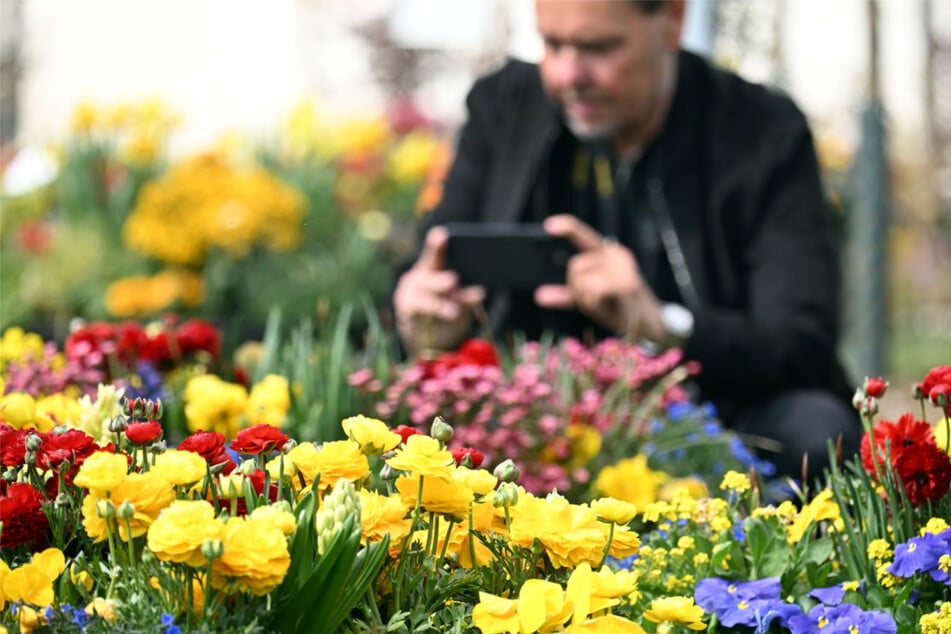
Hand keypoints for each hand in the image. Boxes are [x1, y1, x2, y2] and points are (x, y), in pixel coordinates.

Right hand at [393, 226, 485, 353]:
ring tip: (454, 310)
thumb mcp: (460, 303)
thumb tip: (480, 292)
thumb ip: (467, 296)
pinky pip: (419, 313)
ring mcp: (408, 294)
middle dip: (442, 279)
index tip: (443, 235)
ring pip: (425, 296)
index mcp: (431, 268)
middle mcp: (417, 278)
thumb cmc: (445, 312)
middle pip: (429, 276)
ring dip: (439, 304)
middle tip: (454, 280)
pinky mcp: (406, 313)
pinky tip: (443, 318)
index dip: (437, 245)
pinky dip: (432, 317)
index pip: (434, 254)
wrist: (425, 339)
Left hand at [534, 214, 665, 341]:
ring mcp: (623, 268)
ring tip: (607, 303)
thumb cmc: (619, 307)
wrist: (650, 324)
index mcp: (608, 252)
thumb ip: (566, 294)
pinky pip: (591, 292)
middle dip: (577, 289)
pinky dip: (594, 304)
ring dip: (586, 300)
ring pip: (580, 282)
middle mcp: (617, 254)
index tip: (549, 225)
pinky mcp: (626, 283)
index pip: (584, 235)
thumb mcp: (590, 298)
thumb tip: (539, 296)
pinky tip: (610, 306)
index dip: (567, 227)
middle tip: (600, 298)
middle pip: (574, 267)